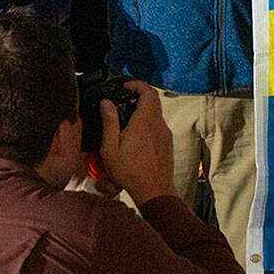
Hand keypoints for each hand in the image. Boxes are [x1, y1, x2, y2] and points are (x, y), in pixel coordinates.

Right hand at [98, 80, 176, 205]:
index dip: (137, 84)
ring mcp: (165, 133)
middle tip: (123, 99)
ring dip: (142, 109)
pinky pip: (158, 124)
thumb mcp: (111, 147)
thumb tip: (106, 103)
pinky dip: (147, 121)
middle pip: (153, 100)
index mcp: (145, 122)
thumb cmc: (130, 171)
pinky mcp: (167, 141)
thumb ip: (109, 122)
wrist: (154, 189)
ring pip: (156, 112)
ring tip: (125, 117)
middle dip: (139, 95)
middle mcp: (158, 124)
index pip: (148, 93)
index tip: (125, 86)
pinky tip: (134, 133)